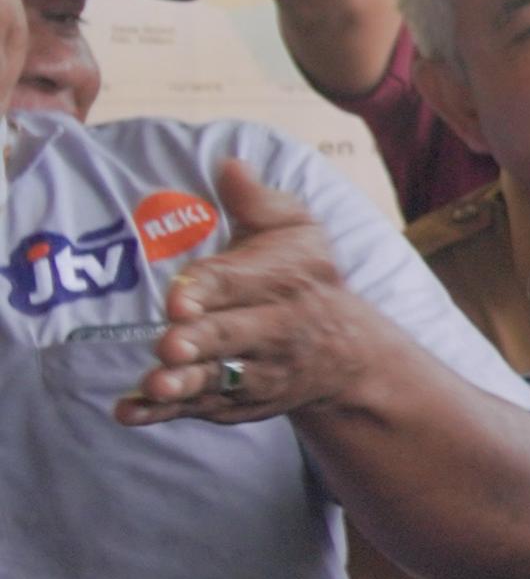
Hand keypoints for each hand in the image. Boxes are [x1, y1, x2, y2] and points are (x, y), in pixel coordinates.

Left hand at [119, 157, 392, 425]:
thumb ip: (259, 202)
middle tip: (170, 345)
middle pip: (229, 336)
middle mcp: (269, 331)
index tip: (179, 300)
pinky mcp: (237, 401)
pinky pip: (198, 408)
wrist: (351, 356)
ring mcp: (253, 371)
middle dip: (200, 341)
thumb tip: (228, 163)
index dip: (206, 291)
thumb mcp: (299, 233)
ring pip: (216, 380)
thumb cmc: (309, 280)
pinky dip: (163, 415)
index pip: (236, 283)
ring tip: (155, 386)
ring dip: (184, 384)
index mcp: (279, 283)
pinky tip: (128, 412)